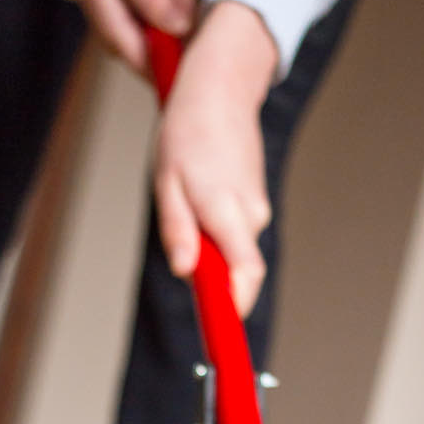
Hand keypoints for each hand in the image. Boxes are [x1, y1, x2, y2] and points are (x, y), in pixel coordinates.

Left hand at [154, 1, 279, 315]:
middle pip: (234, 268)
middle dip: (208, 271)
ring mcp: (257, 209)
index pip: (245, 275)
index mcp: (226, 211)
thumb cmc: (187, 132)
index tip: (223, 334)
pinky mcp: (256, 203)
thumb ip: (177, 229)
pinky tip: (200, 192)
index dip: (236, 309)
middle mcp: (250, 215)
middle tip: (180, 243)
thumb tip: (185, 272)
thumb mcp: (166, 181)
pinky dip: (215, 226)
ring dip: (207, 241)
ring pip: (231, 247)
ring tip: (185, 196)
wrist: (221, 89)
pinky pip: (234, 231)